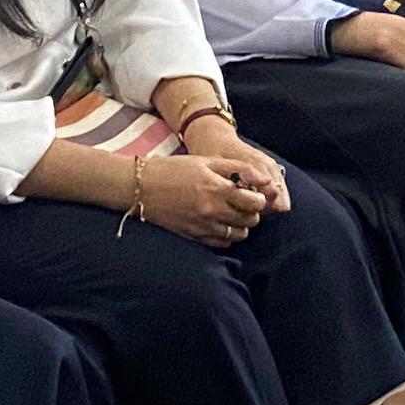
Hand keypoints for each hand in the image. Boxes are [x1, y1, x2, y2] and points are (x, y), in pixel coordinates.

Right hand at [130, 151, 275, 246]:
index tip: (252, 192)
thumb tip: (266, 179)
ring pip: (238, 235)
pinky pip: (222, 243)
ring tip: (231, 212)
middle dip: (251, 211)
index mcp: (217, 189)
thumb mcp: (206, 161)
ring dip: (241, 225)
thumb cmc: (172, 170)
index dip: (259, 197)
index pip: (255, 202)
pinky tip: (219, 223)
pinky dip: (227, 235)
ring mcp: (203, 227)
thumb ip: (239, 168)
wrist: (139, 187)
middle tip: (243, 202)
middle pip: (250, 220)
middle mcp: (212, 211)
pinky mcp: (194, 237)